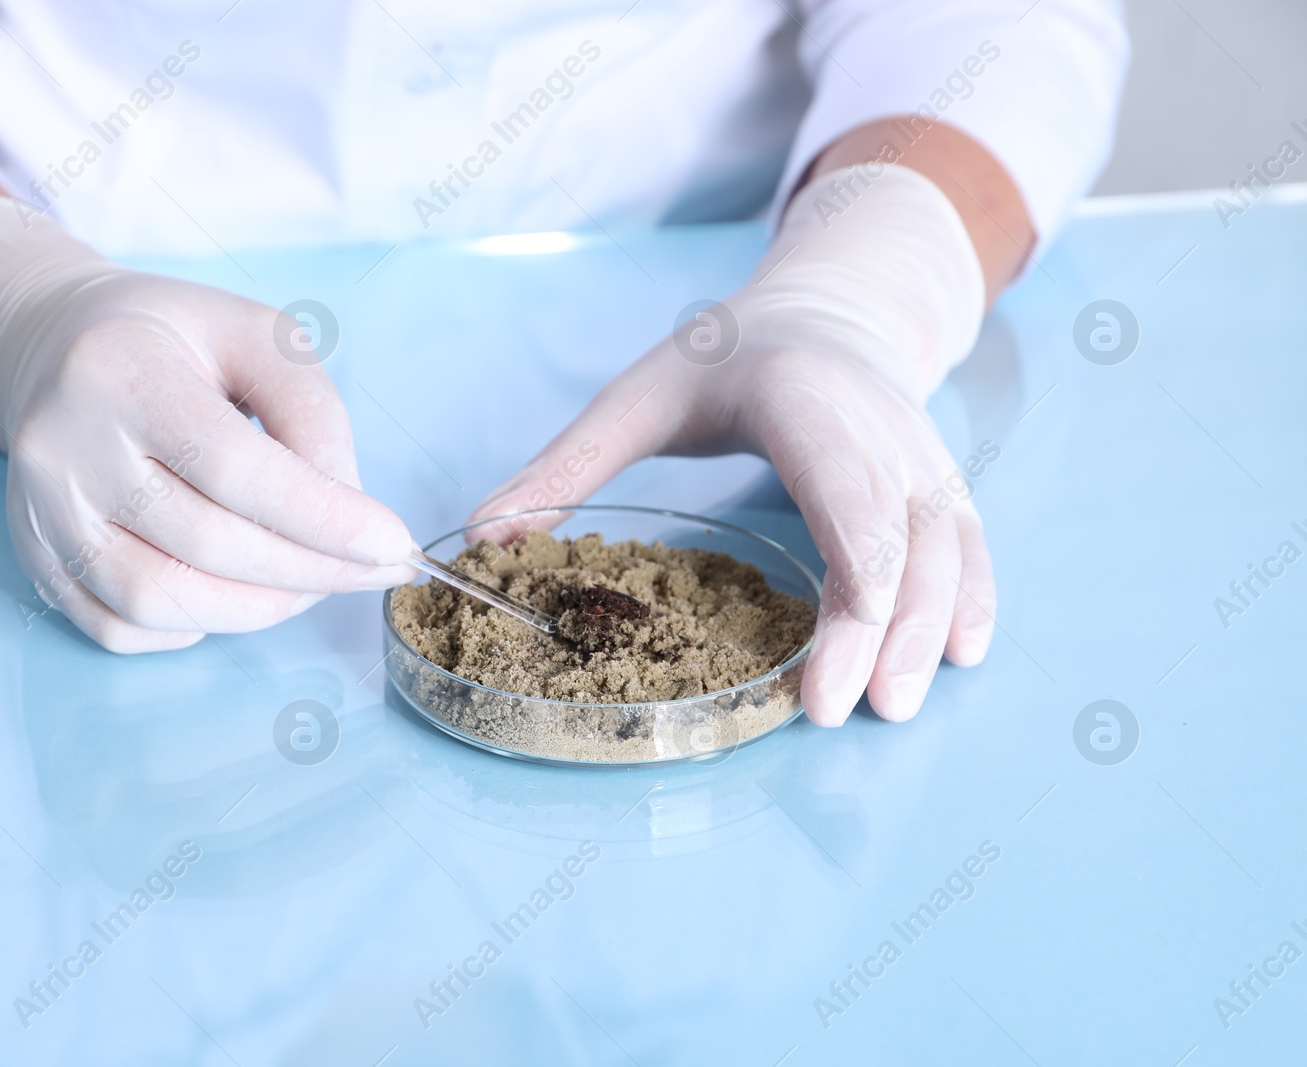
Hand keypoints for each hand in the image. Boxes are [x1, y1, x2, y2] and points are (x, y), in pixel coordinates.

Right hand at [0, 197, 413, 651]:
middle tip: (371, 570)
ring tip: (310, 583)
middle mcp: (65, 447)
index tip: (393, 546)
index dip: (323, 519)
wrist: (56, 346)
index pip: (234, 469)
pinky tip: (233, 593)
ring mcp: (41, 511)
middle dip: (311, 571)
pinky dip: (192, 627)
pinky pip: (118, 628)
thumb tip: (347, 512)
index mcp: (122, 372)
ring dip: (258, 610)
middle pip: (207, 544)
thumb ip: (310, 412)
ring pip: (159, 600)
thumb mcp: (257, 335)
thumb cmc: (175, 340)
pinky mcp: (35, 556)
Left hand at [468, 164, 996, 724]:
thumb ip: (567, 465)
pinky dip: (971, 598)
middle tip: (853, 712)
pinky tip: (962, 654)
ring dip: (932, 626)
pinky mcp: (939, 480)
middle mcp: (876, 428)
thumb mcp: (639, 394)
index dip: (851, 573)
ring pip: (946, 545)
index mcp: (801, 400)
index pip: (842, 491)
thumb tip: (482, 537)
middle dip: (887, 628)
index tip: (834, 655)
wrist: (828, 311)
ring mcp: (919, 455)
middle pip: (901, 535)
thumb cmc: (726, 358)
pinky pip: (970, 543)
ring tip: (899, 706)